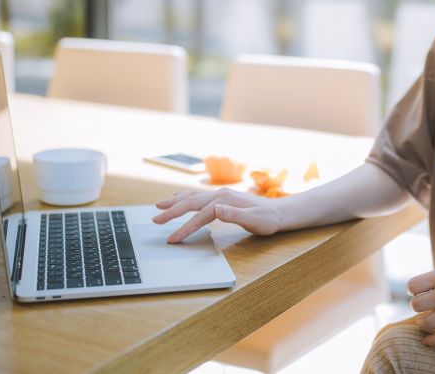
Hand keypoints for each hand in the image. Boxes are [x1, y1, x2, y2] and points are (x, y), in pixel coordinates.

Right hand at [153, 188, 283, 241]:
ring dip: (174, 202)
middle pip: (190, 202)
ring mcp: (220, 194)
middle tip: (155, 221)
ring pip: (192, 197)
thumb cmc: (268, 220)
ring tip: (159, 206)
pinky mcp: (221, 197)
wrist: (279, 212)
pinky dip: (184, 198)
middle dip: (172, 212)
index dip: (185, 227)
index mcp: (225, 200)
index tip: (173, 239)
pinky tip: (178, 199)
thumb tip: (216, 209)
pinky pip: (198, 197)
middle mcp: (220, 194)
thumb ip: (235, 215)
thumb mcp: (255, 221)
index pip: (200, 215)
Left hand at [408, 261, 434, 345]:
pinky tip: (428, 340)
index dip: (414, 290)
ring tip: (427, 321)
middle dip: (419, 306)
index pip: (412, 286)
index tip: (419, 291)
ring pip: (424, 323)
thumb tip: (428, 284)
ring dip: (424, 323)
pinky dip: (431, 341)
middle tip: (426, 306)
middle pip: (415, 305)